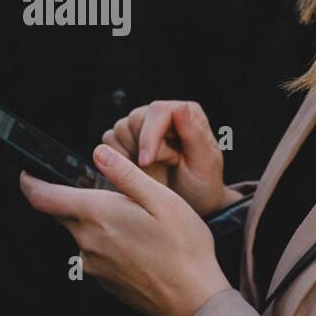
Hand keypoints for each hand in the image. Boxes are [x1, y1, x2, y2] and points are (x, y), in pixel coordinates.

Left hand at [19, 144, 231, 315]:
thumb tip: (99, 153)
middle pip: (61, 213)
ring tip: (131, 220)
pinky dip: (104, 241)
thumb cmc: (183, 248)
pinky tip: (134, 242)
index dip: (30, 182)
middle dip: (70, 198)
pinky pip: (93, 252)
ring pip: (79, 232)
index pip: (44, 197)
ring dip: (93, 221)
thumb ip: (125, 174)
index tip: (27, 173)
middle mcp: (87, 241)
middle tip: (100, 190)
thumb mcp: (161, 199)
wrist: (191, 300)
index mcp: (98, 215)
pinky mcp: (102, 279)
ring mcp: (93, 264)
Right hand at [102, 100, 241, 215]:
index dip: (149, 135)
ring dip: (133, 154)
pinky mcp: (128, 140)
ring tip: (155, 167)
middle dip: (144, 148)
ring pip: (121, 128)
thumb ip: (194, 133)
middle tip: (164, 165)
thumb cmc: (203, 185)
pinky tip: (139, 170)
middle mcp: (163, 116)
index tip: (147, 161)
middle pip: (136, 119)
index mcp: (186, 114)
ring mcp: (144, 127)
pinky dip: (118, 159)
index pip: (158, 110)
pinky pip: (109, 140)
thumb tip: (181, 108)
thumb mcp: (206, 162)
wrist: (192, 207)